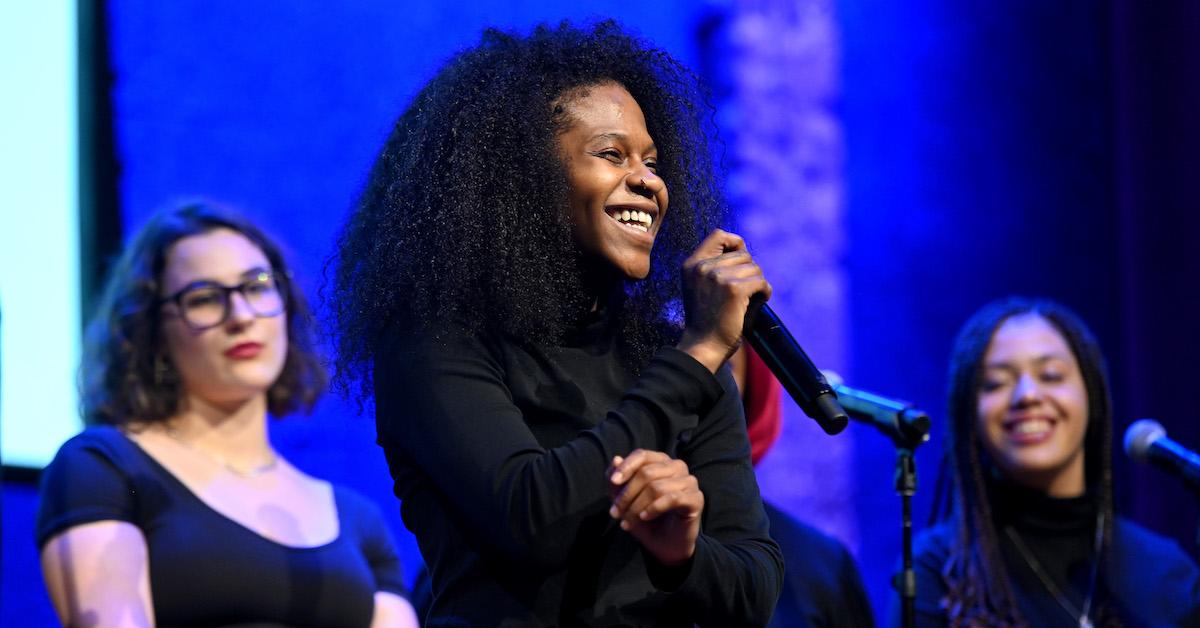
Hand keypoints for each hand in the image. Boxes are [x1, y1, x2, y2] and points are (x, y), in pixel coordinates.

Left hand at [606, 449, 703, 566]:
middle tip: (615, 513)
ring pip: (656, 487)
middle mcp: (677, 467)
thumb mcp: (625, 500)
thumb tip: (616, 460)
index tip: (613, 482)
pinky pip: (672, 498)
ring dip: (637, 506)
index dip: (626, 467)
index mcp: (661, 461)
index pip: (642, 455)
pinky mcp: (696, 499)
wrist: (664, 545)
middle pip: (646, 473)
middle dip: (627, 495)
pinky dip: (654, 508)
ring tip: (627, 521)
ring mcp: (689, 482)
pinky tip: (645, 517)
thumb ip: (617, 480)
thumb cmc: (645, 518)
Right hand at [677, 229, 770, 372]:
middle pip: (742, 254)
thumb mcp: (700, 287)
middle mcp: (702, 267)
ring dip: (758, 282)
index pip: (718, 235)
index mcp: (691, 264)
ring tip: (751, 298)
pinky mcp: (733, 289)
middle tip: (747, 290)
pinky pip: (760, 282)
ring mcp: (717, 276)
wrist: (703, 346)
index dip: (735, 243)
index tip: (742, 259)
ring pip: (754, 268)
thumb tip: (744, 251)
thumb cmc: (706, 321)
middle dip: (749, 271)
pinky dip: (765, 291)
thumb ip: (713, 268)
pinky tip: (760, 300)